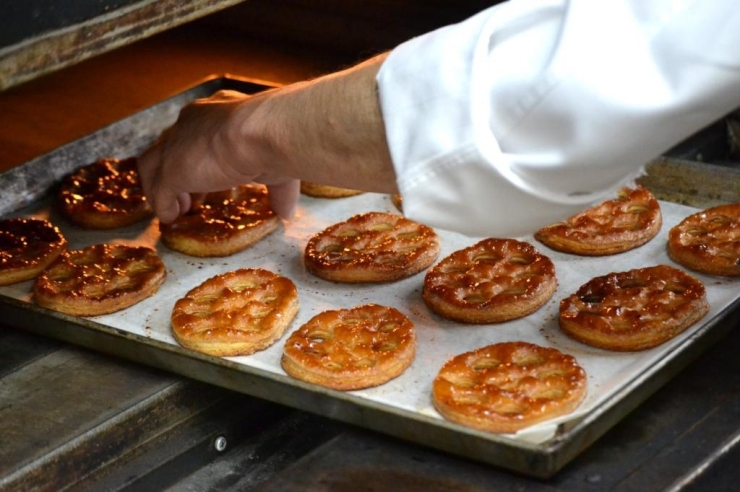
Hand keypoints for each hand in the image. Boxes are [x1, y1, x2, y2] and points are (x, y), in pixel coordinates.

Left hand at [138, 53, 394, 224]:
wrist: (264, 131)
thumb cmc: (277, 139)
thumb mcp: (278, 165)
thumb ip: (278, 189)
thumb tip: (287, 213)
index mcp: (219, 112)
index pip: (199, 134)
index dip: (201, 157)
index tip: (208, 178)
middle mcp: (193, 122)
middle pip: (171, 145)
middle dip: (177, 169)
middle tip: (187, 194)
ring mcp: (177, 145)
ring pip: (153, 164)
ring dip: (161, 187)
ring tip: (176, 208)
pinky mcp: (171, 168)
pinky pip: (158, 190)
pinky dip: (163, 206)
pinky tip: (171, 218)